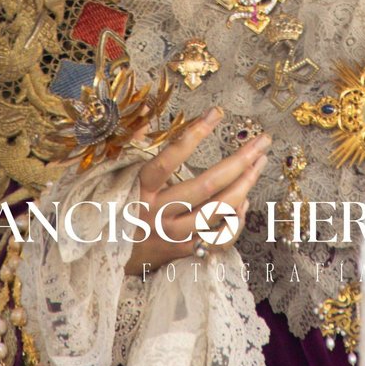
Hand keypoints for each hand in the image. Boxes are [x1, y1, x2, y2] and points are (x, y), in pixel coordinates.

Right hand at [123, 107, 269, 272]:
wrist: (102, 257)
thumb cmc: (113, 208)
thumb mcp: (116, 175)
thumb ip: (134, 143)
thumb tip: (146, 109)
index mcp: (140, 190)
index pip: (169, 158)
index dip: (194, 135)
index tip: (217, 112)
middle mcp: (157, 213)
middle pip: (205, 185)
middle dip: (238, 161)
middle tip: (262, 141)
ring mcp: (172, 234)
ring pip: (217, 211)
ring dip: (244, 186)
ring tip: (259, 164)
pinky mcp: (183, 251)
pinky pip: (218, 238)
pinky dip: (235, 221)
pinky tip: (245, 203)